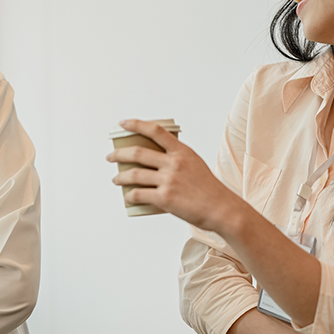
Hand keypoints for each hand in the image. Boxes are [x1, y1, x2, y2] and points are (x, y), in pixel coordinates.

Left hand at [107, 119, 237, 230]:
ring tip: (115, 179)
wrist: (222, 209)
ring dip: (120, 176)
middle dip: (118, 154)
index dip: (136, 124)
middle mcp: (174, 163)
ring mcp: (169, 180)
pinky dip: (129, 195)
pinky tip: (127, 196)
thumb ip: (177, 158)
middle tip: (110, 156)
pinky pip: (139, 194)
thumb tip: (154, 160)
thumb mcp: (195, 164)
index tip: (122, 124)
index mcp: (182, 151)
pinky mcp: (165, 198)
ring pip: (134, 174)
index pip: (155, 131)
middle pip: (138, 152)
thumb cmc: (209, 189)